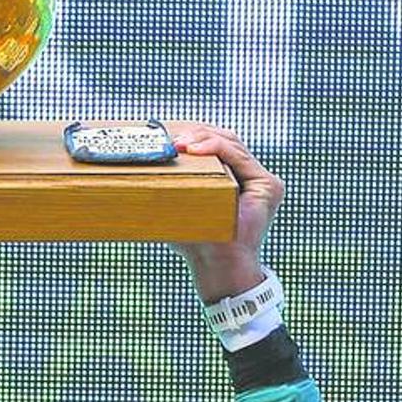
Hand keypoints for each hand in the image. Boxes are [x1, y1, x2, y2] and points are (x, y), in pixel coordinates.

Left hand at [169, 125, 285, 300]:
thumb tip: (133, 172)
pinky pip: (240, 157)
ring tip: (180, 144)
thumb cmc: (196, 241)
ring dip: (203, 138)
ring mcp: (261, 180)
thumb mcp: (177, 207)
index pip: (213, 146)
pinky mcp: (269, 185)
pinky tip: (195, 149)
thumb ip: (168, 187)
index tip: (166, 136)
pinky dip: (217, 148)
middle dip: (196, 133)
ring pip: (231, 143)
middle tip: (171, 139)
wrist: (217, 268)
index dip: (192, 135)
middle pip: (223, 140)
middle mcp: (249, 176)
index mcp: (231, 178)